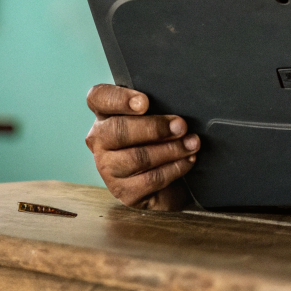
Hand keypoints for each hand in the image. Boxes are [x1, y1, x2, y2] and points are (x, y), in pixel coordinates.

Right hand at [85, 84, 198, 209]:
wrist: (169, 180)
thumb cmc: (160, 138)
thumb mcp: (157, 116)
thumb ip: (158, 105)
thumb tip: (177, 104)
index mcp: (105, 114)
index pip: (98, 98)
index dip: (119, 99)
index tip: (145, 102)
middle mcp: (99, 141)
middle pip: (118, 131)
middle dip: (154, 128)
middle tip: (181, 125)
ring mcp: (108, 168)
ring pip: (136, 158)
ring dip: (170, 149)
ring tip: (192, 143)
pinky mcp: (124, 192)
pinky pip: (150, 179)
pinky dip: (174, 168)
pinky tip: (188, 160)